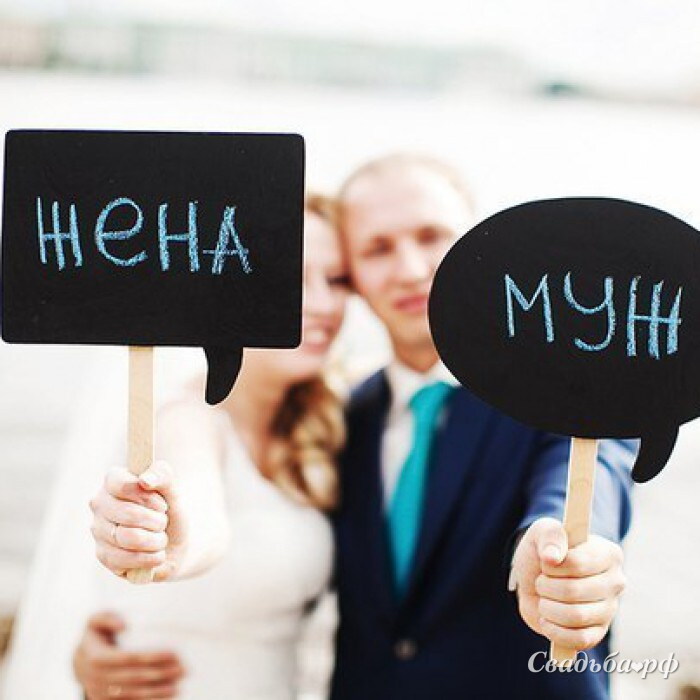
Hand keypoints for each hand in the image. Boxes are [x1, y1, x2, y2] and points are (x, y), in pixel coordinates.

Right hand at [73, 611, 184, 698]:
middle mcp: (97, 678)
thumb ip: (107, 618)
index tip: (173, 653)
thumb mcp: (95, 621)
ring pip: (133, 693)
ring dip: (157, 690)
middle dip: (160, 674)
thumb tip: (124, 624)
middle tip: (183, 669)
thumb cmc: (94, 635)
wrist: (78, 662)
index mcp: (96, 657)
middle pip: (134, 677)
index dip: (151, 656)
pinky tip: (166, 695)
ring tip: (178, 684)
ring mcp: (100, 693)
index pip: (128, 658)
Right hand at [89, 461, 187, 581]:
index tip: (162, 504)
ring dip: (156, 541)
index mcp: (113, 481)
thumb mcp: (172, 488)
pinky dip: (150, 558)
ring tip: (160, 538)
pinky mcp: (103, 555)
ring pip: (129, 538)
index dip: (148, 497)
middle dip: (157, 521)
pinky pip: (126, 559)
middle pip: (129, 514)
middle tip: (163, 522)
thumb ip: (162, 474)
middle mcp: (100, 504)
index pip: (122, 485)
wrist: (175, 541)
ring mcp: (98, 530)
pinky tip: (155, 554)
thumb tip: (145, 479)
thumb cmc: (169, 510)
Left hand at [510, 517, 625, 649]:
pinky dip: (555, 631)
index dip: (552, 566)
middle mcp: (615, 582)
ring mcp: (609, 609)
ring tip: (544, 599)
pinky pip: (579, 640)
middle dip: (546, 587)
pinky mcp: (598, 632)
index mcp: (608, 553)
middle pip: (573, 591)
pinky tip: (547, 619)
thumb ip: (549, 535)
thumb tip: (552, 557)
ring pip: (576, 616)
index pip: (577, 564)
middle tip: (541, 582)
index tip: (544, 562)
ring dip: (548, 608)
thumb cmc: (543, 552)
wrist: (533, 580)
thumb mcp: (542, 532)